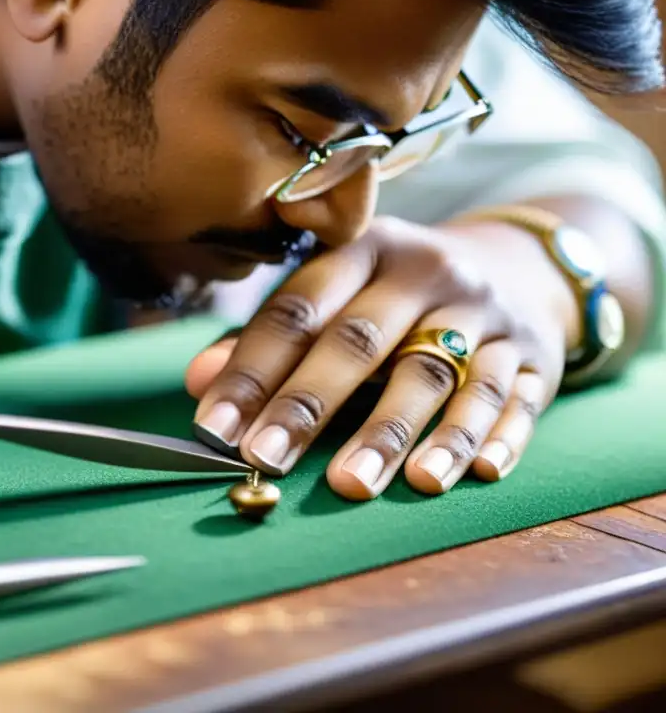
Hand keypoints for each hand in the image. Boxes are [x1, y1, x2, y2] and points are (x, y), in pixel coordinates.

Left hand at [187, 215, 575, 499]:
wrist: (517, 266)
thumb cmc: (396, 295)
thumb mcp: (338, 294)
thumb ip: (271, 338)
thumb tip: (200, 382)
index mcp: (363, 250)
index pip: (298, 309)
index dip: (253, 369)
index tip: (216, 426)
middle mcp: (425, 271)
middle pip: (361, 341)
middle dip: (309, 405)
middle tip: (266, 460)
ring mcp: (486, 311)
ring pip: (438, 374)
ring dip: (394, 433)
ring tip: (355, 484)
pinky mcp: (534, 353)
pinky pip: (514, 398)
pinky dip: (491, 437)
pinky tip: (471, 474)